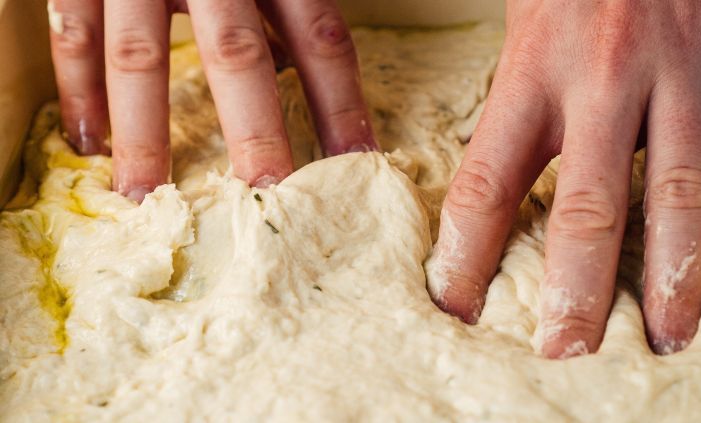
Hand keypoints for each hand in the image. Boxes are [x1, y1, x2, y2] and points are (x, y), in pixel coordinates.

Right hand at [48, 0, 376, 201]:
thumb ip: (285, 5)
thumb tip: (302, 73)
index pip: (321, 39)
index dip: (341, 105)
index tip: (355, 164)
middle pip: (237, 55)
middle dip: (254, 132)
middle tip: (266, 196)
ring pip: (140, 55)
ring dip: (144, 135)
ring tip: (146, 197)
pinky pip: (76, 33)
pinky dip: (79, 88)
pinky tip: (87, 142)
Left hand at [426, 0, 700, 356]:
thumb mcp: (524, 23)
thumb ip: (516, 103)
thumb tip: (494, 186)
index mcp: (535, 68)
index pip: (489, 182)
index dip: (467, 253)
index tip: (455, 305)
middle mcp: (605, 79)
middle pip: (588, 206)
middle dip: (576, 288)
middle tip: (564, 349)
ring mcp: (680, 74)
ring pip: (681, 192)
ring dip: (672, 274)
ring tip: (663, 334)